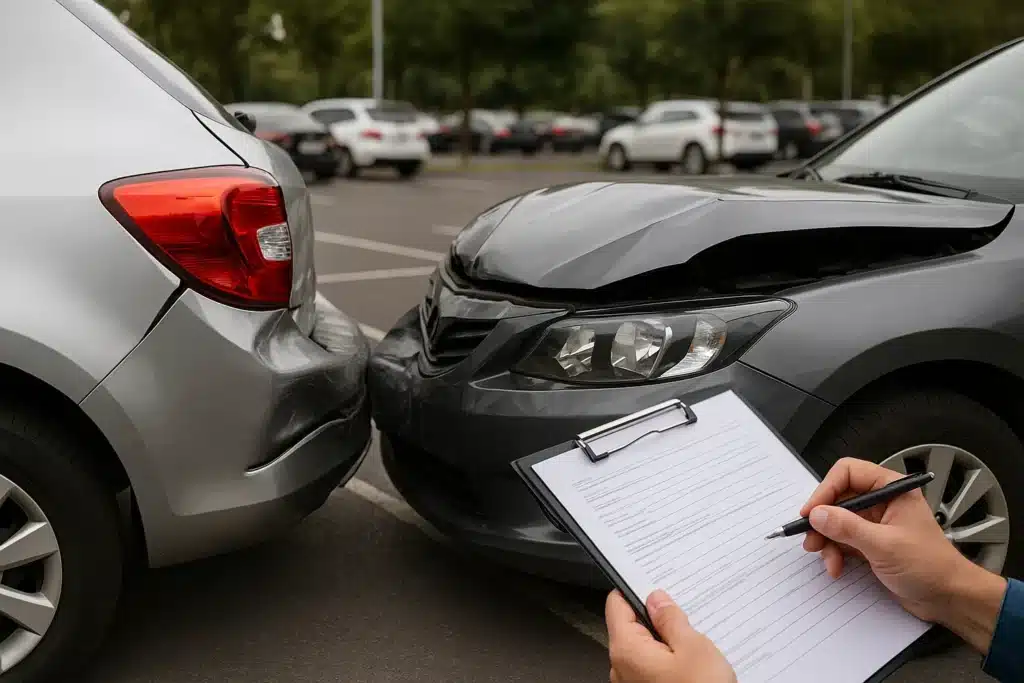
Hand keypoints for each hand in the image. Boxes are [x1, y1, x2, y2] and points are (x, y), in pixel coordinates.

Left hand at [606, 589, 735, 682]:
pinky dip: (667, 661)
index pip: (615, 604)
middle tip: (682, 615)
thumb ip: (671, 619)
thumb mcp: (693, 647)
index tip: (652, 583)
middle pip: (630, 627)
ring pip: (643, 650)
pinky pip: (651, 669)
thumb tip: (657, 600)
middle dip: (655, 619)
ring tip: (692, 642)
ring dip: (664, 642)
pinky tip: (690, 664)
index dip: (634, 590)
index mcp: (625, 650)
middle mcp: (621, 669)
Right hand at [801, 457, 1005, 652]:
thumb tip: (816, 514)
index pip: (848, 473)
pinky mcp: (870, 543)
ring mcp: (875, 522)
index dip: (826, 489)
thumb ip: (847, 528)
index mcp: (891, 488)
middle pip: (838, 498)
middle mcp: (882, 501)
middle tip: (810, 538)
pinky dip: (835, 552)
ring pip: (836, 521)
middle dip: (822, 519)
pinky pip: (842, 540)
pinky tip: (836, 567)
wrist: (948, 598)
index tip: (811, 512)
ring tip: (825, 558)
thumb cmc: (928, 566)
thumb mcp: (884, 545)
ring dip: (826, 540)